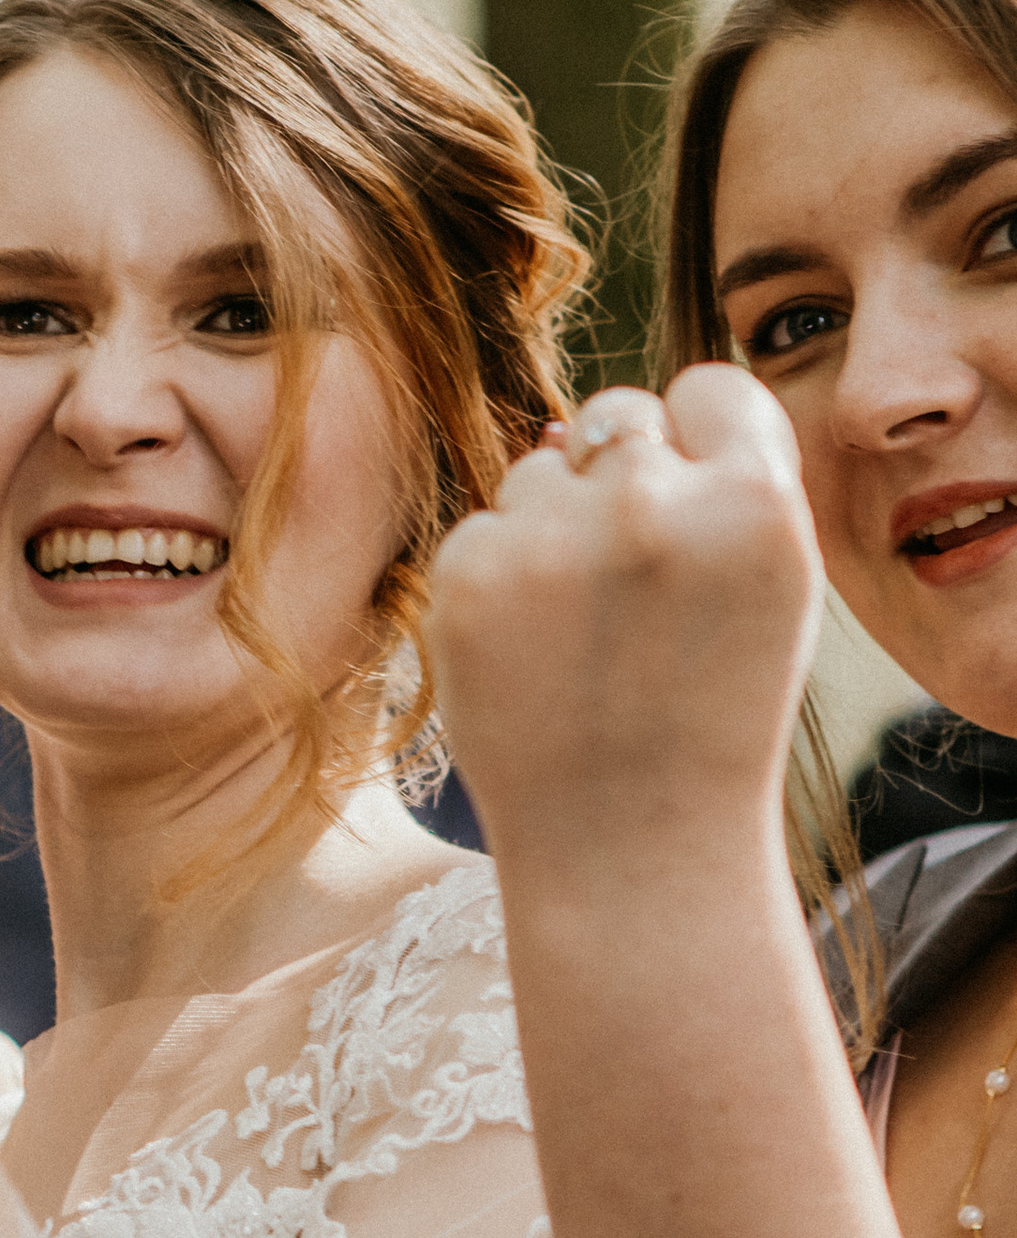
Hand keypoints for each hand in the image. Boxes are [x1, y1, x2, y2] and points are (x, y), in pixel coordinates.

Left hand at [429, 367, 822, 880]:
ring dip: (551, 529)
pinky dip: (497, 581)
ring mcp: (552, 538)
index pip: (709, 389)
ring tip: (583, 636)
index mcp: (754, 505)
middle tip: (629, 588)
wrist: (630, 848)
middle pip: (617, 417)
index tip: (691, 503)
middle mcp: (652, 506)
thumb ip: (719, 490)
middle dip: (618, 481)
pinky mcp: (468, 574)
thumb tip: (615, 418)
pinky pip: (480, 530)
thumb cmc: (709, 718)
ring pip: (538, 470)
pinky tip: (532, 656)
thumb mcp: (768, 594)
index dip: (698, 443)